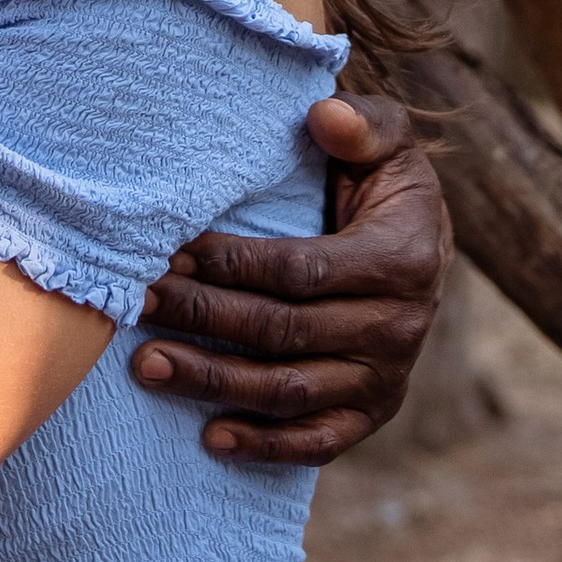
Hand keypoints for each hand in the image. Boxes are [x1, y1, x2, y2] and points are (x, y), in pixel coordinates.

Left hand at [129, 97, 449, 463]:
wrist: (424, 245)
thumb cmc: (383, 181)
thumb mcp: (387, 141)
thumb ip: (362, 124)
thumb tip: (323, 115)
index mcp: (402, 258)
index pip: (302, 270)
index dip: (232, 264)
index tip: (170, 250)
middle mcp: (399, 327)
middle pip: (283, 331)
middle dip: (203, 316)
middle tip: (137, 300)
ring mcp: (386, 378)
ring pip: (289, 391)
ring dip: (214, 382)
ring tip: (146, 364)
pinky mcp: (373, 413)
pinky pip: (318, 441)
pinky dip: (265, 446)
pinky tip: (209, 438)